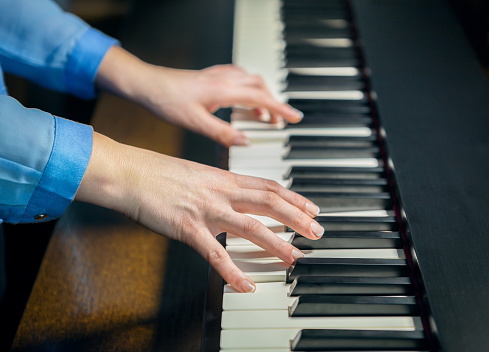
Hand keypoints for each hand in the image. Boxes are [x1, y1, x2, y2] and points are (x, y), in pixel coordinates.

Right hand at [76, 133, 323, 292]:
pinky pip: (215, 253)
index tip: (311, 207)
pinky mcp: (188, 227)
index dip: (293, 197)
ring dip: (277, 243)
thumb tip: (232, 194)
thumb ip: (217, 184)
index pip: (268, 185)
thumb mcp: (195, 172)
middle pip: (269, 202)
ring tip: (296, 256)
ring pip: (251, 226)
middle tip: (317, 231)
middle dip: (298, 218)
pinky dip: (233, 272)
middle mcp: (220, 191)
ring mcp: (206, 209)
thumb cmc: (157, 172)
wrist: (128, 171)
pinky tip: (246, 286)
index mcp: (223, 177)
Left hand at [95, 46, 302, 146]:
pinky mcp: (210, 75)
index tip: (295, 117)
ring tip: (264, 114)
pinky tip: (243, 98)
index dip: (280, 109)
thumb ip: (223, 133)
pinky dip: (248, 88)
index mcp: (224, 91)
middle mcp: (224, 79)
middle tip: (280, 120)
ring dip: (262, 95)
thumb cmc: (166, 101)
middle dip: (274, 103)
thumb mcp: (196, 123)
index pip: (261, 99)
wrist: (147, 84)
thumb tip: (245, 141)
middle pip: (260, 87)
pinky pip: (239, 77)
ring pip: (251, 81)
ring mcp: (218, 75)